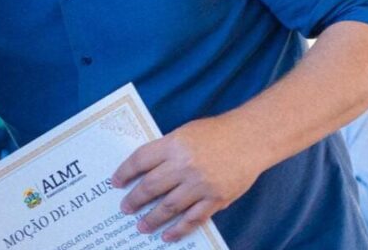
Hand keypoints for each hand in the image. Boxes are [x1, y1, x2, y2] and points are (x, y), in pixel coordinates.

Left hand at [111, 116, 262, 242]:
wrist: (251, 138)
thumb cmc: (217, 133)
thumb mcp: (185, 133)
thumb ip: (167, 151)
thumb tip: (145, 171)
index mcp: (174, 145)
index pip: (140, 160)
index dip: (125, 172)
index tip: (115, 182)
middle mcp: (185, 165)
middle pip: (151, 186)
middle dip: (135, 199)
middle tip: (125, 208)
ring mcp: (201, 184)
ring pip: (169, 207)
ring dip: (152, 219)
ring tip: (141, 226)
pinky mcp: (216, 199)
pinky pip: (193, 219)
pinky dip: (178, 230)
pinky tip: (168, 235)